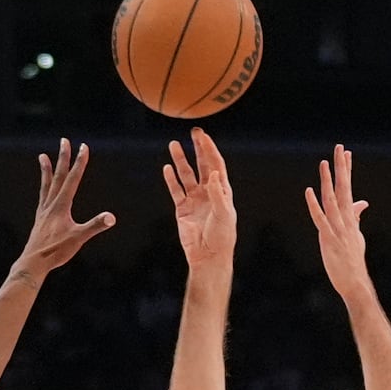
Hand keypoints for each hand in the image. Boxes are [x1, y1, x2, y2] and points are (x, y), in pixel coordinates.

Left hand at [12, 140, 114, 281]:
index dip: (80, 162)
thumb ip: (95, 226)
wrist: (33, 262)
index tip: (83, 146)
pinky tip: (45, 189)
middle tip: (64, 140)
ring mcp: (43, 211)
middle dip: (63, 158)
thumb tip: (111, 217)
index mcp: (61, 205)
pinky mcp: (39, 219)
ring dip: (47, 169)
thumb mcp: (78, 238)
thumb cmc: (56, 251)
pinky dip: (44, 188)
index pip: (73, 179)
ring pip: (46, 184)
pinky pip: (42, 197)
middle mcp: (51, 204)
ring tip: (42, 156)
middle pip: (58, 176)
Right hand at [163, 128, 235, 270]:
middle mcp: (208, 192)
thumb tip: (212, 173)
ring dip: (181, 160)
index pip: (216, 165)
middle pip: (202, 165)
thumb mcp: (223, 213)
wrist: (208, 257)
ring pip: (186, 175)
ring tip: (174, 144)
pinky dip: (171, 179)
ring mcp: (194, 200)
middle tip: (193, 132)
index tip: (203, 137)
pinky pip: (176, 191)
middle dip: (198, 148)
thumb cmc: (221, 236)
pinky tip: (167, 167)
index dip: (210, 150)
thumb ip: (217, 193)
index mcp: (222, 191)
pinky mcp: (182, 210)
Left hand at [305, 143, 371, 304]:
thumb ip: (356, 217)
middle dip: (341, 168)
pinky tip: (308, 191)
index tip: (347, 153)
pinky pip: (320, 219)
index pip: (349, 189)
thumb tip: (362, 203)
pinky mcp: (328, 239)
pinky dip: (314, 205)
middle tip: (339, 147)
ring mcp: (337, 229)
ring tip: (324, 163)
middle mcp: (345, 220)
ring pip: (332, 200)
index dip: (347, 171)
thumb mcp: (356, 235)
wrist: (355, 281)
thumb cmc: (353, 260)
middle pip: (343, 189)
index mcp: (350, 218)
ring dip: (328, 181)